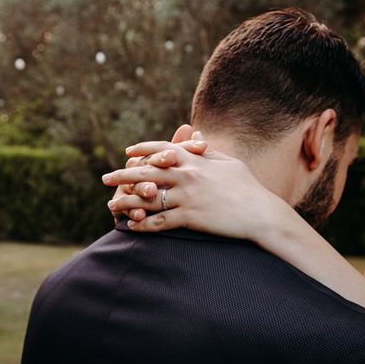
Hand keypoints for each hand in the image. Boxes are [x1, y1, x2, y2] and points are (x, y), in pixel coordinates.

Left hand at [103, 139, 287, 240]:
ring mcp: (186, 197)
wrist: (260, 212)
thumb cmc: (248, 187)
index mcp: (195, 160)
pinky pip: (159, 221)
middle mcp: (187, 176)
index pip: (162, 150)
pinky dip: (143, 224)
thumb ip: (208, 151)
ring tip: (111, 205)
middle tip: (104, 178)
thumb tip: (197, 137)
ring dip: (126, 201)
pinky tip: (131, 227)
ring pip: (147, 198)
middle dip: (122, 175)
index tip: (128, 152)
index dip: (142, 150)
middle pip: (146, 173)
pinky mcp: (189, 217)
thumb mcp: (229, 162)